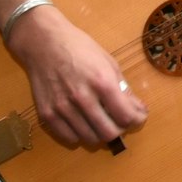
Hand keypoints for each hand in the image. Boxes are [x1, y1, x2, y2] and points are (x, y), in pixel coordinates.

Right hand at [7, 6, 148, 146]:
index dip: (137, 120)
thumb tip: (137, 109)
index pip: (126, 116)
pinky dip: (81, 135)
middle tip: (121, 121)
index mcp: (102, 82)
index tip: (139, 116)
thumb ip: (123, 88)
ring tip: (103, 121)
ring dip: (101, 133)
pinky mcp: (46, 114)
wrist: (43, 43)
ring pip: (90, 139)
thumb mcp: (109, 63)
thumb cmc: (80, 48)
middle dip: (121, 130)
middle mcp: (82, 98)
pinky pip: (69, 137)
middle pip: (109, 133)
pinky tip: (84, 123)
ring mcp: (62, 108)